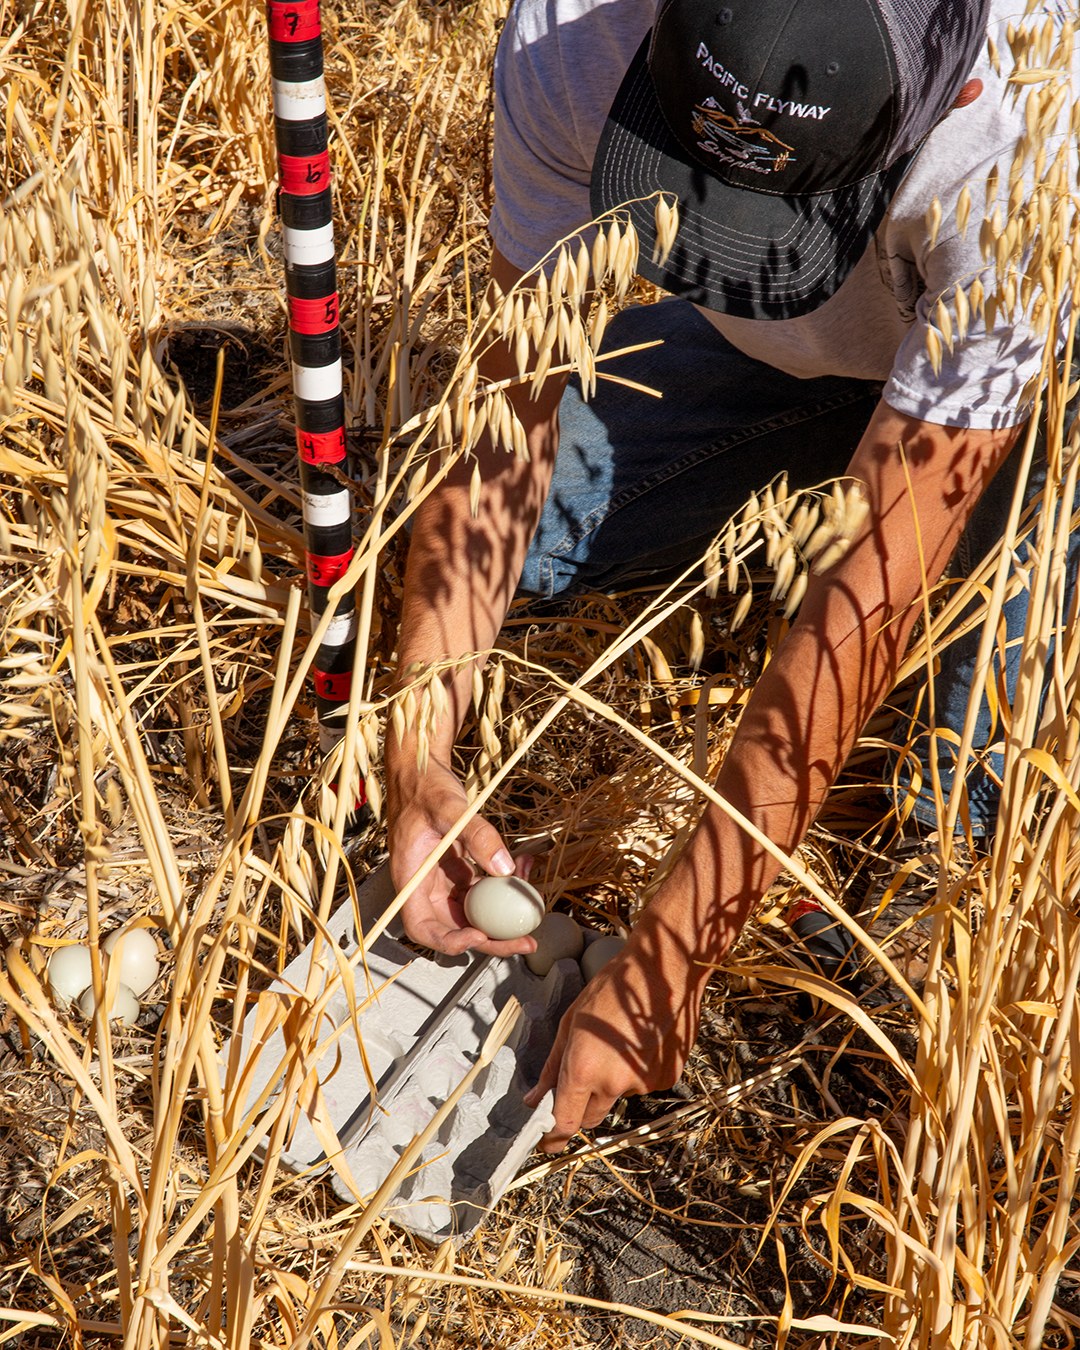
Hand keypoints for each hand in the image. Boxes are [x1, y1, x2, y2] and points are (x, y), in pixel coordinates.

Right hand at [387, 757, 537, 957]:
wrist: (420, 769)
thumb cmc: (424, 786)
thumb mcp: (450, 807)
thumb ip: (476, 835)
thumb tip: (505, 868)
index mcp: (411, 878)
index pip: (422, 926)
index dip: (449, 940)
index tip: (479, 935)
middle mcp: (425, 886)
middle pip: (454, 928)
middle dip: (491, 939)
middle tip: (526, 941)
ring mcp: (443, 880)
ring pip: (474, 912)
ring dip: (503, 912)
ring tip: (532, 893)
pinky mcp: (459, 871)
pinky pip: (483, 889)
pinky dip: (504, 883)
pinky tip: (524, 865)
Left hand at [523, 917, 709, 1151]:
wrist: (664, 970)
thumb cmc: (611, 988)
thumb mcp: (571, 1023)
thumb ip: (551, 1069)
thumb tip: (534, 1102)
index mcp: (584, 1068)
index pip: (565, 1122)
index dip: (553, 1137)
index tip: (547, 1143)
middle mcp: (614, 1082)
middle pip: (590, 1115)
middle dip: (581, 1103)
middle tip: (584, 1068)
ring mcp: (643, 1083)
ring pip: (617, 1096)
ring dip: (612, 1080)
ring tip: (619, 1039)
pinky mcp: (667, 1078)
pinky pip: (641, 1085)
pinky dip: (636, 1070)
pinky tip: (641, 1040)